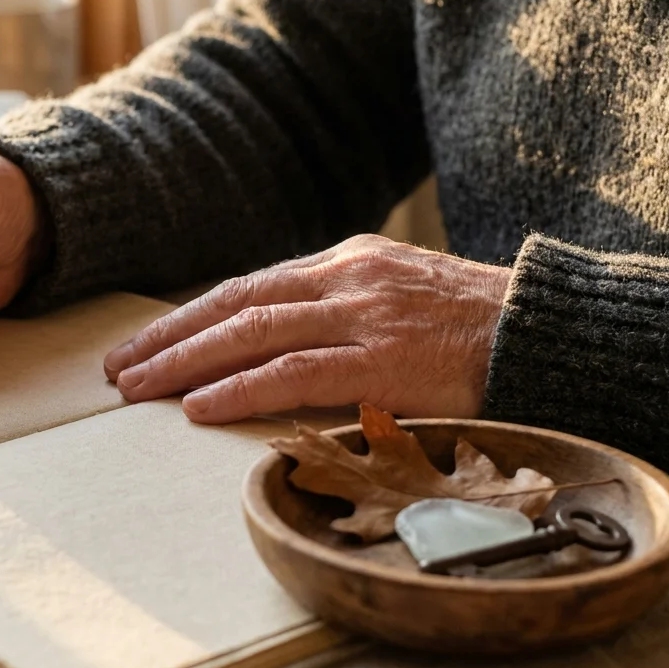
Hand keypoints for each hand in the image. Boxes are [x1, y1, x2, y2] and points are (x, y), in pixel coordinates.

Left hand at [103, 234, 511, 423]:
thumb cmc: (478, 328)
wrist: (550, 333)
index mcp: (348, 262)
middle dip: (168, 338)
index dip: (191, 317)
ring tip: (137, 388)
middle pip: (235, 304)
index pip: (249, 287)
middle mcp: (347, 278)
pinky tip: (199, 405)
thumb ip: (345, 314)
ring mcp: (364, 315)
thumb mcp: (402, 300)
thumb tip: (283, 348)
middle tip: (118, 369)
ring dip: (185, 363)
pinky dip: (240, 388)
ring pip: (252, 333)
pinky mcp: (385, 359)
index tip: (148, 343)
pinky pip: (294, 372)